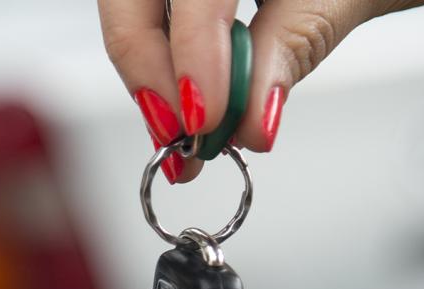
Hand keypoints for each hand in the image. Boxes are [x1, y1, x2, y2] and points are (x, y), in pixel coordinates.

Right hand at [97, 0, 423, 182]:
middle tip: (181, 139)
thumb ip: (293, 47)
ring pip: (134, 14)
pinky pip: (160, 23)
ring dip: (156, 84)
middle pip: (131, 0)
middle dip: (150, 75)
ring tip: (189, 141)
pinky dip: (172, 73)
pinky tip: (195, 111)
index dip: (192, 57)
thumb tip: (250, 125)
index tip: (206, 123)